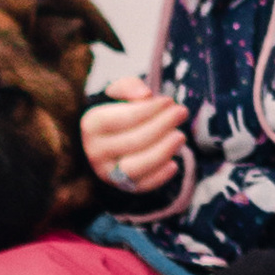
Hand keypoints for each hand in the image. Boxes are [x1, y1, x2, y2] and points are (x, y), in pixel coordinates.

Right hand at [81, 75, 183, 193]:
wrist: (104, 144)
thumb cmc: (115, 114)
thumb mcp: (116, 95)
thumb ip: (129, 87)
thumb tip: (145, 95)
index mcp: (92, 125)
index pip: (122, 118)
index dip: (149, 110)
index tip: (169, 101)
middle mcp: (95, 151)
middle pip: (133, 141)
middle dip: (162, 126)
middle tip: (182, 112)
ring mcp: (107, 172)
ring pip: (136, 167)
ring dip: (162, 152)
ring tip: (180, 136)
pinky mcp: (121, 187)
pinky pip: (141, 186)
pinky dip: (159, 177)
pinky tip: (174, 164)